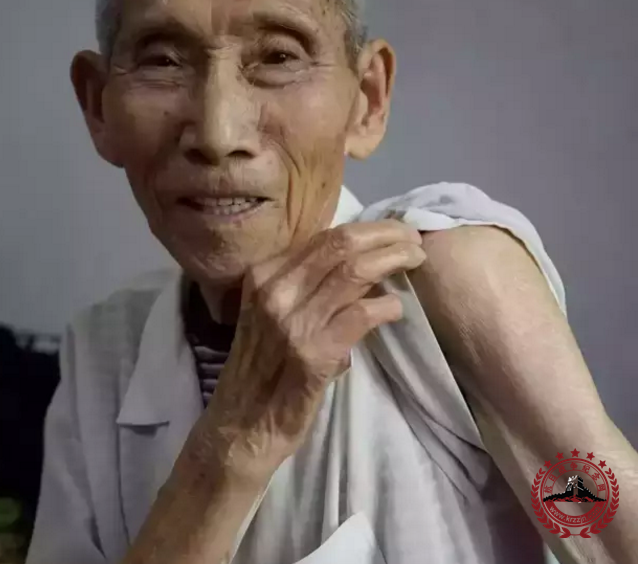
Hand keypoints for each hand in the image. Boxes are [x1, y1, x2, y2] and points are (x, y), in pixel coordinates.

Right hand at [205, 220, 426, 471]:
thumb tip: (361, 264)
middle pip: (340, 244)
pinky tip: (396, 309)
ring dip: (393, 260)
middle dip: (385, 235)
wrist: (240, 426)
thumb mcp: (273, 314)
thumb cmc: (261, 368)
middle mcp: (275, 291)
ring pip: (354, 272)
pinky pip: (360, 315)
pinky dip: (386, 306)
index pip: (323, 237)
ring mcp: (292, 322)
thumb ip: (307, 287)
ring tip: (416, 260)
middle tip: (413, 238)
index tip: (393, 231)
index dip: (367, 229)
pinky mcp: (312, 354)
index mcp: (264, 275)